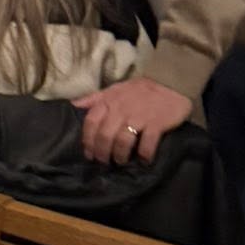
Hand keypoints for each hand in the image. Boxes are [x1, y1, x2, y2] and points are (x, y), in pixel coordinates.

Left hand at [73, 79, 193, 164]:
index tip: (89, 154)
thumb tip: (73, 105)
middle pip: (104, 136)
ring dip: (120, 156)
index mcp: (108, 101)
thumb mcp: (114, 89)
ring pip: (122, 142)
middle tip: (104, 162)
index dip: (87, 140)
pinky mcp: (157, 123)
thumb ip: (94, 99)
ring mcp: (139, 117)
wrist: (170, 82)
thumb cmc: (139, 90)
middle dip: (102, 153)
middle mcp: (120, 109)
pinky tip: (144, 160)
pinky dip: (145, 155)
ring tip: (121, 161)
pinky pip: (147, 143)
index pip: (91, 122)